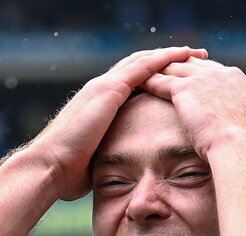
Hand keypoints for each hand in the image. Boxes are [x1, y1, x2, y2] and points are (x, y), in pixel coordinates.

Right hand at [27, 46, 208, 200]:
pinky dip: (165, 58)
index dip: (153, 78)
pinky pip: (143, 67)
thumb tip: (119, 171)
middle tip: (192, 58)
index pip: (130, 83)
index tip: (175, 78)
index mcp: (97, 104)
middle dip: (166, 61)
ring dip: (171, 55)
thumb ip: (107, 155)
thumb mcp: (94, 159)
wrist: (50, 166)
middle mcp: (100, 89)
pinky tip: (184, 55)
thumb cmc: (67, 173)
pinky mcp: (109, 90)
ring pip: (144, 61)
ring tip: (196, 53)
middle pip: (139, 66)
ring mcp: (104, 86)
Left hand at [141, 58, 245, 163]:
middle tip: (169, 77)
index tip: (202, 88)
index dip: (212, 82)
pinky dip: (149, 82)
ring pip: (178, 70)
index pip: (227, 78)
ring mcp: (206, 80)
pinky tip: (138, 87)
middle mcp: (229, 77)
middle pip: (201, 67)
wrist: (243, 151)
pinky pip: (161, 80)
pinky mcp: (184, 89)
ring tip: (148, 80)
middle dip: (185, 71)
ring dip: (163, 73)